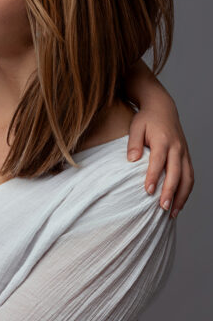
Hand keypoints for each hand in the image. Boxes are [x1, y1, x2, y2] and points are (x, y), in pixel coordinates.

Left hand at [127, 102, 193, 217]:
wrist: (162, 108)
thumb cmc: (146, 119)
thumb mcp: (135, 127)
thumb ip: (133, 143)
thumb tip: (131, 160)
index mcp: (163, 140)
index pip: (159, 161)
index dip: (154, 177)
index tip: (148, 191)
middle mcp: (177, 147)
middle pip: (176, 172)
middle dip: (170, 191)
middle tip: (162, 208)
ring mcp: (184, 152)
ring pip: (187, 177)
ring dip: (181, 196)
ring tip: (172, 212)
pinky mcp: (186, 156)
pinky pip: (190, 176)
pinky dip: (186, 191)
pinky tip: (178, 203)